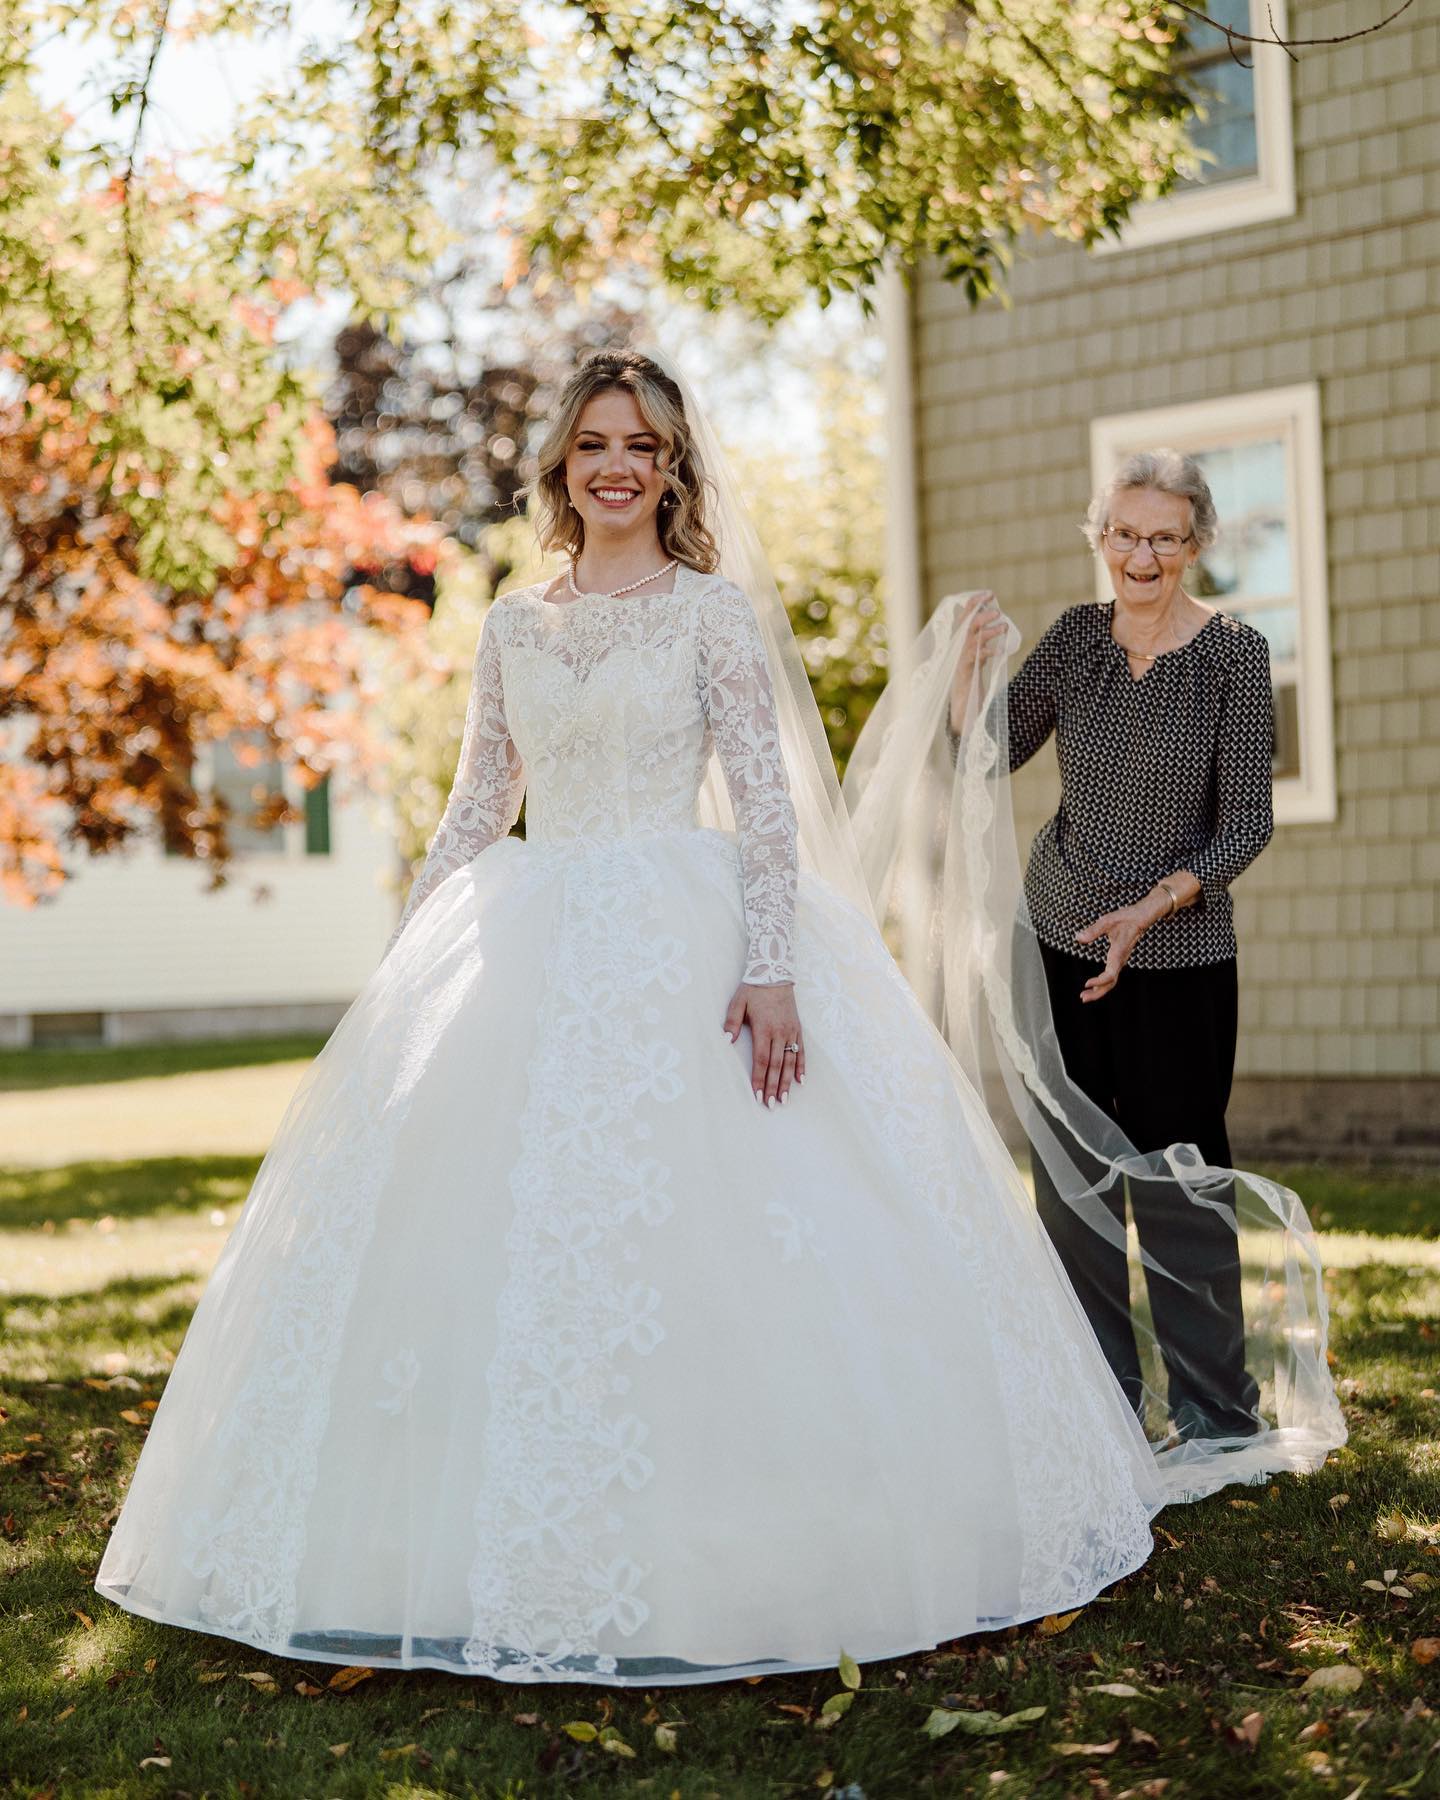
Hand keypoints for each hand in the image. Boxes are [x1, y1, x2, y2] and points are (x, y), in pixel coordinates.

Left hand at [723, 981, 803, 1106]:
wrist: (775, 973)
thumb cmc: (753, 989)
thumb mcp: (737, 1003)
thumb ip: (731, 1023)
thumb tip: (726, 1041)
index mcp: (764, 1028)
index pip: (761, 1060)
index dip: (759, 1079)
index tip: (757, 1094)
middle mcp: (780, 1032)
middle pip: (776, 1065)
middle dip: (773, 1087)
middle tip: (771, 1105)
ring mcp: (791, 1031)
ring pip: (790, 1061)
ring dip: (786, 1082)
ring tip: (784, 1099)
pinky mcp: (798, 1028)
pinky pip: (802, 1050)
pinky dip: (802, 1066)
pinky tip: (800, 1080)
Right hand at [949, 591, 1007, 734]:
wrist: (963, 703)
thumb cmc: (971, 678)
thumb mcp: (978, 655)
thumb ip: (983, 640)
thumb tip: (999, 624)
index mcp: (961, 640)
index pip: (965, 616)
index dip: (975, 603)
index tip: (989, 594)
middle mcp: (958, 647)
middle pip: (967, 624)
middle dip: (981, 614)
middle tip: (998, 610)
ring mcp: (961, 659)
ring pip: (972, 639)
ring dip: (988, 631)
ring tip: (1004, 627)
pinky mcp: (966, 671)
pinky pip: (977, 657)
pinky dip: (989, 652)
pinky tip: (1001, 650)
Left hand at [1073, 893, 1170, 1001]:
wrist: (1140, 917)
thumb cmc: (1125, 918)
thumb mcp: (1107, 921)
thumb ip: (1093, 930)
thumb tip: (1078, 938)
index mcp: (1118, 954)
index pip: (1110, 975)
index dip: (1099, 982)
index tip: (1086, 984)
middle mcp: (1120, 960)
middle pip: (1110, 984)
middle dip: (1097, 993)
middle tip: (1082, 998)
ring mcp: (1120, 961)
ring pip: (1111, 981)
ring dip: (1099, 990)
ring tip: (1085, 995)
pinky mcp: (1119, 959)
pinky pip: (1112, 975)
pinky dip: (1102, 983)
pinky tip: (1094, 985)